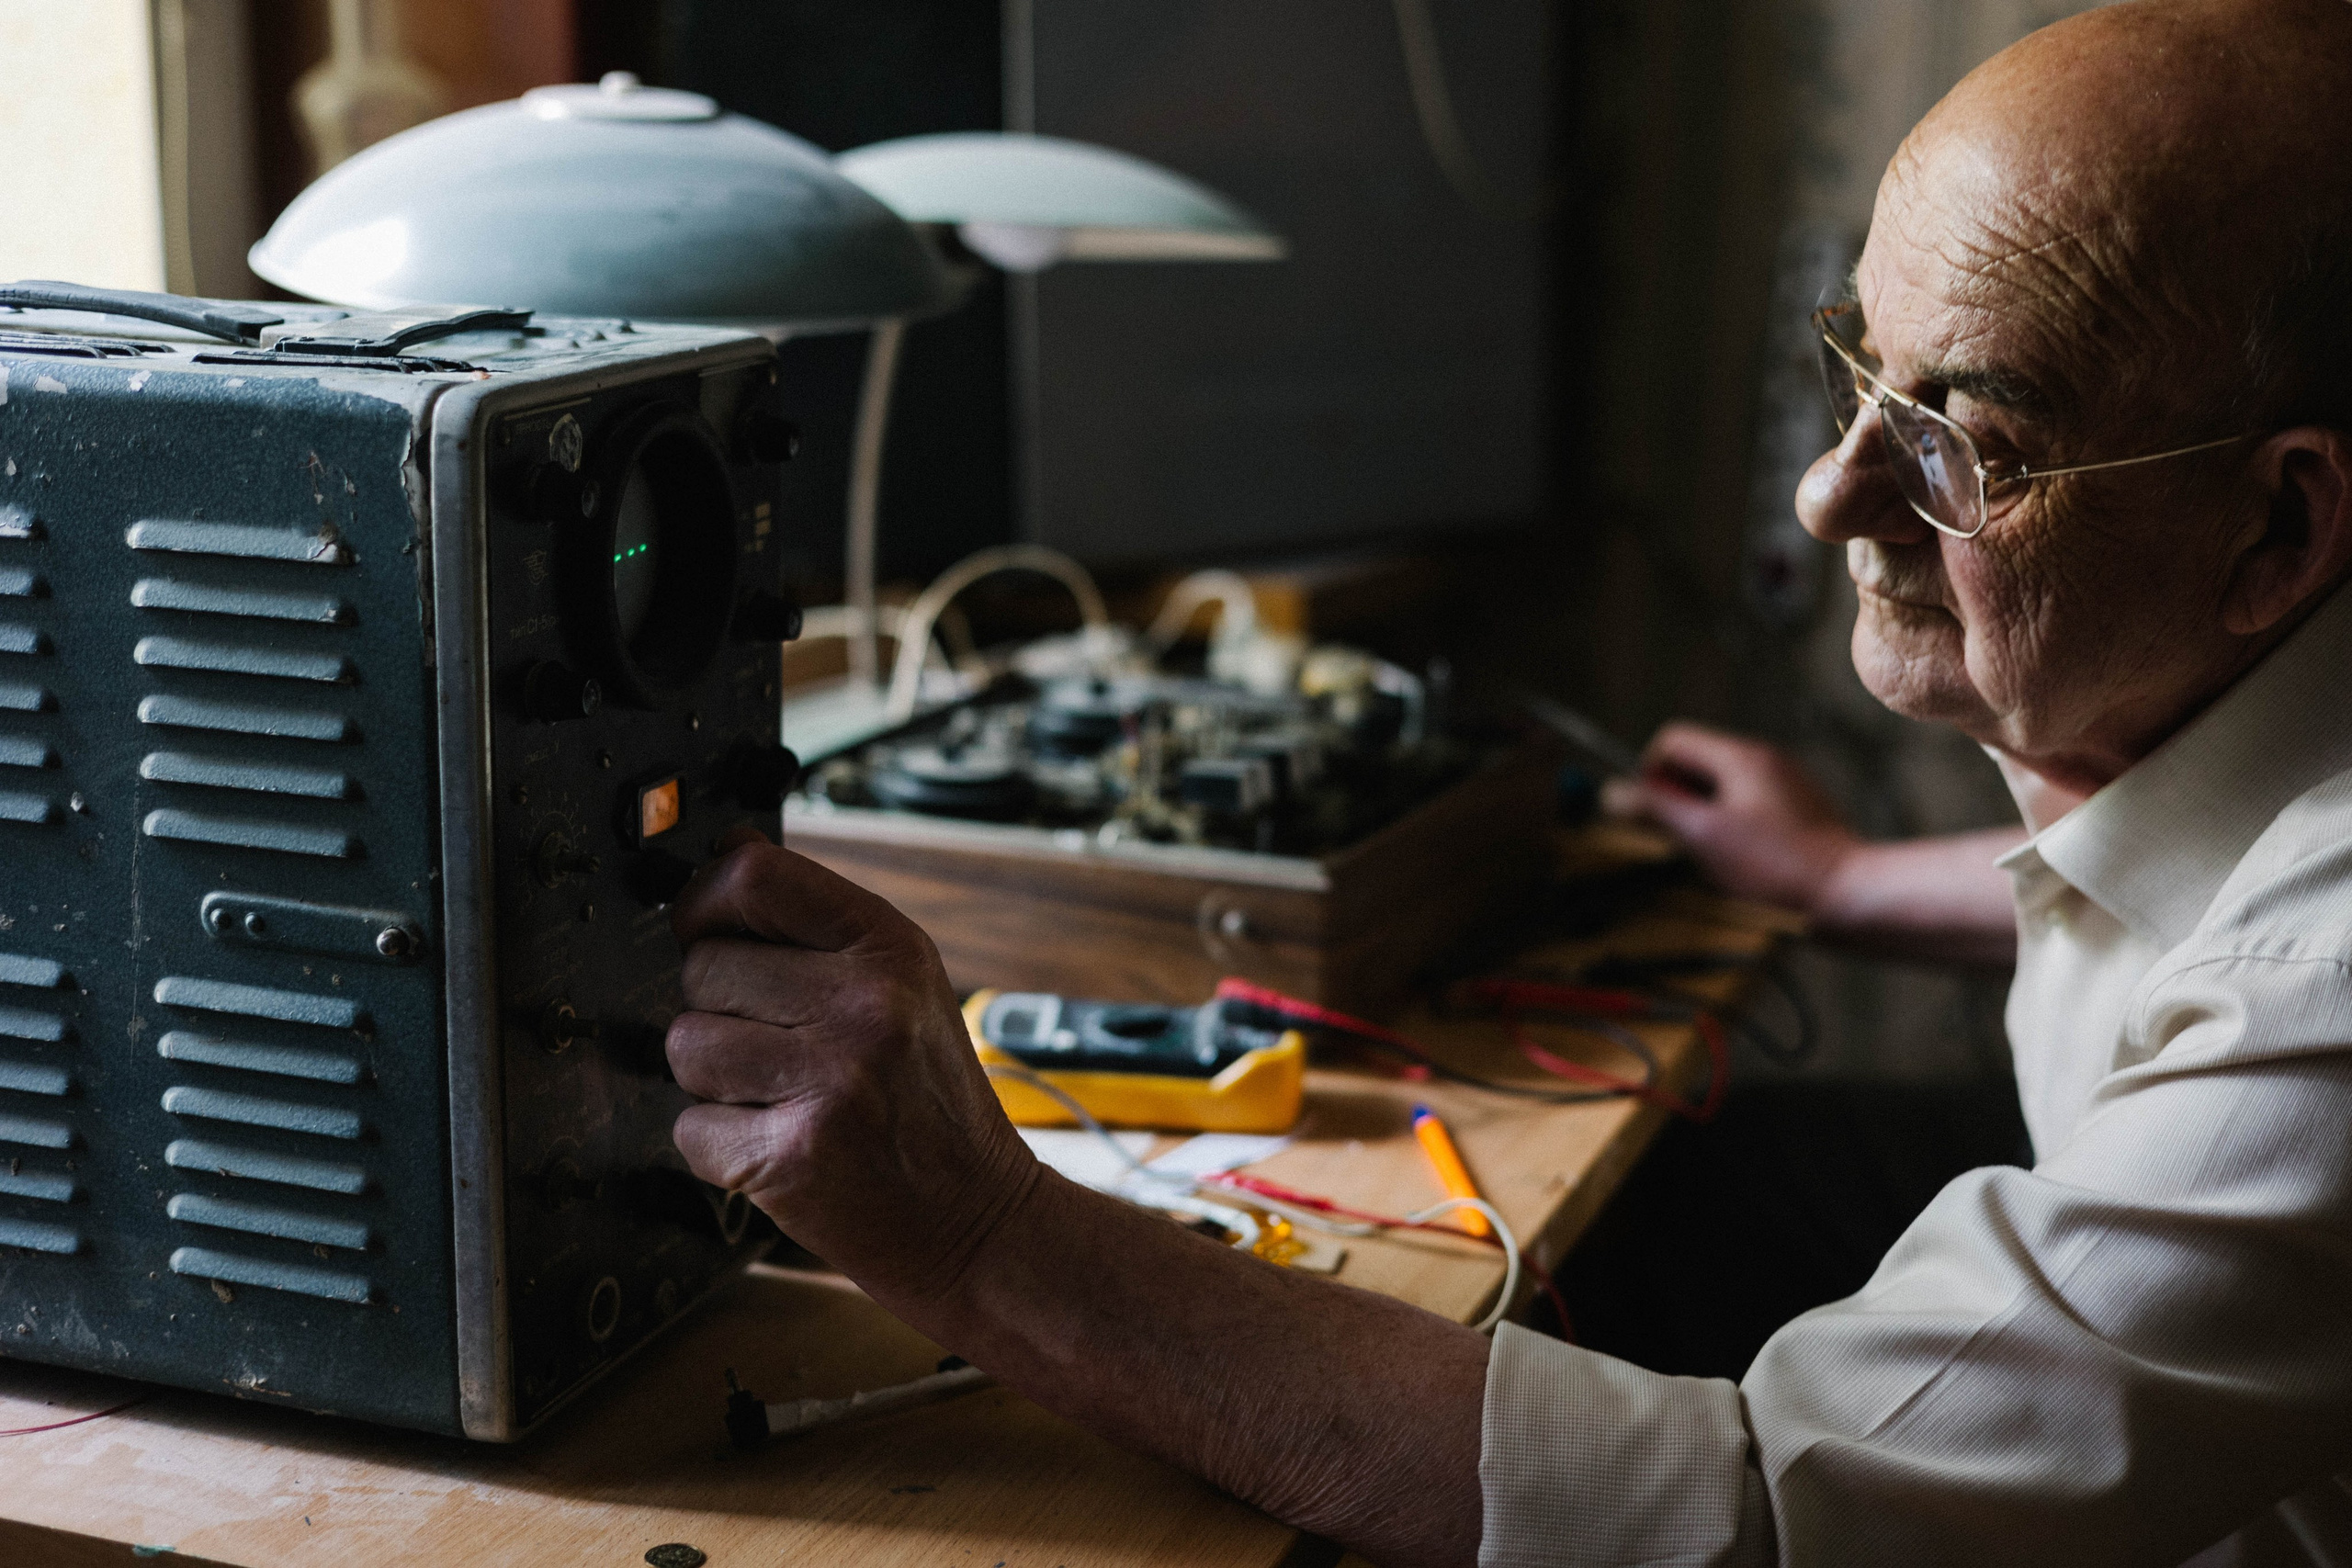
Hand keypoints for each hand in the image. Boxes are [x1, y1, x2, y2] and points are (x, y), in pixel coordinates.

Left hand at [663, 829, 1040, 1303]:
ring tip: (780, 1095)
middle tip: (779, 1046)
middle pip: (703, 967)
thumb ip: (817, 923)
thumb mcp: (906, 986)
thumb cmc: (931, 1101)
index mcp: (890, 948)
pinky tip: (779, 1144)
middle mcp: (865, 1006)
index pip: (754, 877)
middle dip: (720, 1008)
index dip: (707, 900)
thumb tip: (727, 849)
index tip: (709, 928)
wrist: (978, 1219)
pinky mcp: (792, 1155)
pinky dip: (720, 1146)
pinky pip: (690, 1128)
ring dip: (714, 1079)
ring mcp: (830, 1081)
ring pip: (686, 1045)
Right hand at [1617, 722, 1859, 915]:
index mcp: (1740, 757)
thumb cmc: (1778, 869)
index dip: (1650, 775)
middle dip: (1678, 800)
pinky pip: (1746, 807)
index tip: (1658, 816)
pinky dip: (1732, 829)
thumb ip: (1655, 809)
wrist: (1848, 895)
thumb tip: (1612, 792)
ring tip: (1718, 857)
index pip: (1671, 740)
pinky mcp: (1797, 810)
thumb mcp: (1703, 837)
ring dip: (1704, 817)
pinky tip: (1746, 864)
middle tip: (1688, 841)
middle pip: (1695, 764)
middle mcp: (1764, 760)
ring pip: (1719, 788)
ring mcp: (1784, 784)